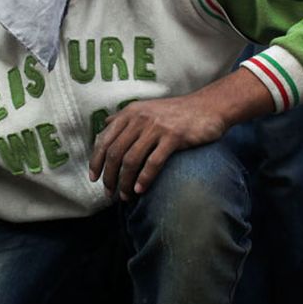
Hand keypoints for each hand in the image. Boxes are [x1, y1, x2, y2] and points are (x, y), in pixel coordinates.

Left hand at [88, 68, 273, 198]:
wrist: (208, 106)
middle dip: (109, 177)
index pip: (104, 140)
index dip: (96, 161)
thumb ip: (125, 117)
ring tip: (124, 196)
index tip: (94, 178)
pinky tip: (140, 190)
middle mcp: (139, 118)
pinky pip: (153, 162)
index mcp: (130, 113)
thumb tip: (104, 126)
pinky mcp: (174, 137)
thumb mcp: (147, 108)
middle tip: (109, 193)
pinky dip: (144, 179)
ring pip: (131, 160)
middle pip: (115, 153)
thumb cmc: (176, 112)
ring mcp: (156, 127)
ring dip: (124, 182)